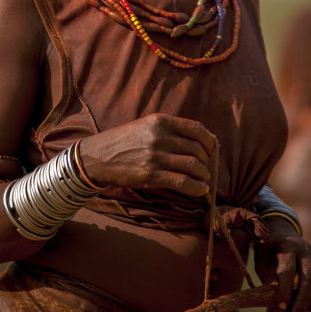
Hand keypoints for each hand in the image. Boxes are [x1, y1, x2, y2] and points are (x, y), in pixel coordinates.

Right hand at [79, 113, 214, 196]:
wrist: (98, 156)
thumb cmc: (124, 141)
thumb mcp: (146, 125)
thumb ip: (169, 130)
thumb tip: (198, 142)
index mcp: (160, 121)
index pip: (196, 129)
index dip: (209, 141)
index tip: (212, 149)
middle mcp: (160, 136)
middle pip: (197, 149)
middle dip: (207, 161)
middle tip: (206, 168)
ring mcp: (156, 156)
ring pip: (193, 165)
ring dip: (204, 175)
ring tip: (204, 179)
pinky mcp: (151, 174)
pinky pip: (182, 182)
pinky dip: (197, 187)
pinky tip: (201, 190)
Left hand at [254, 216, 310, 311]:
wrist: (281, 232)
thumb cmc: (269, 251)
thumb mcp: (263, 264)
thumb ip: (268, 287)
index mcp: (286, 246)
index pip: (287, 269)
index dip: (285, 289)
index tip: (281, 307)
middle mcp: (304, 249)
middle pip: (308, 275)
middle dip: (303, 299)